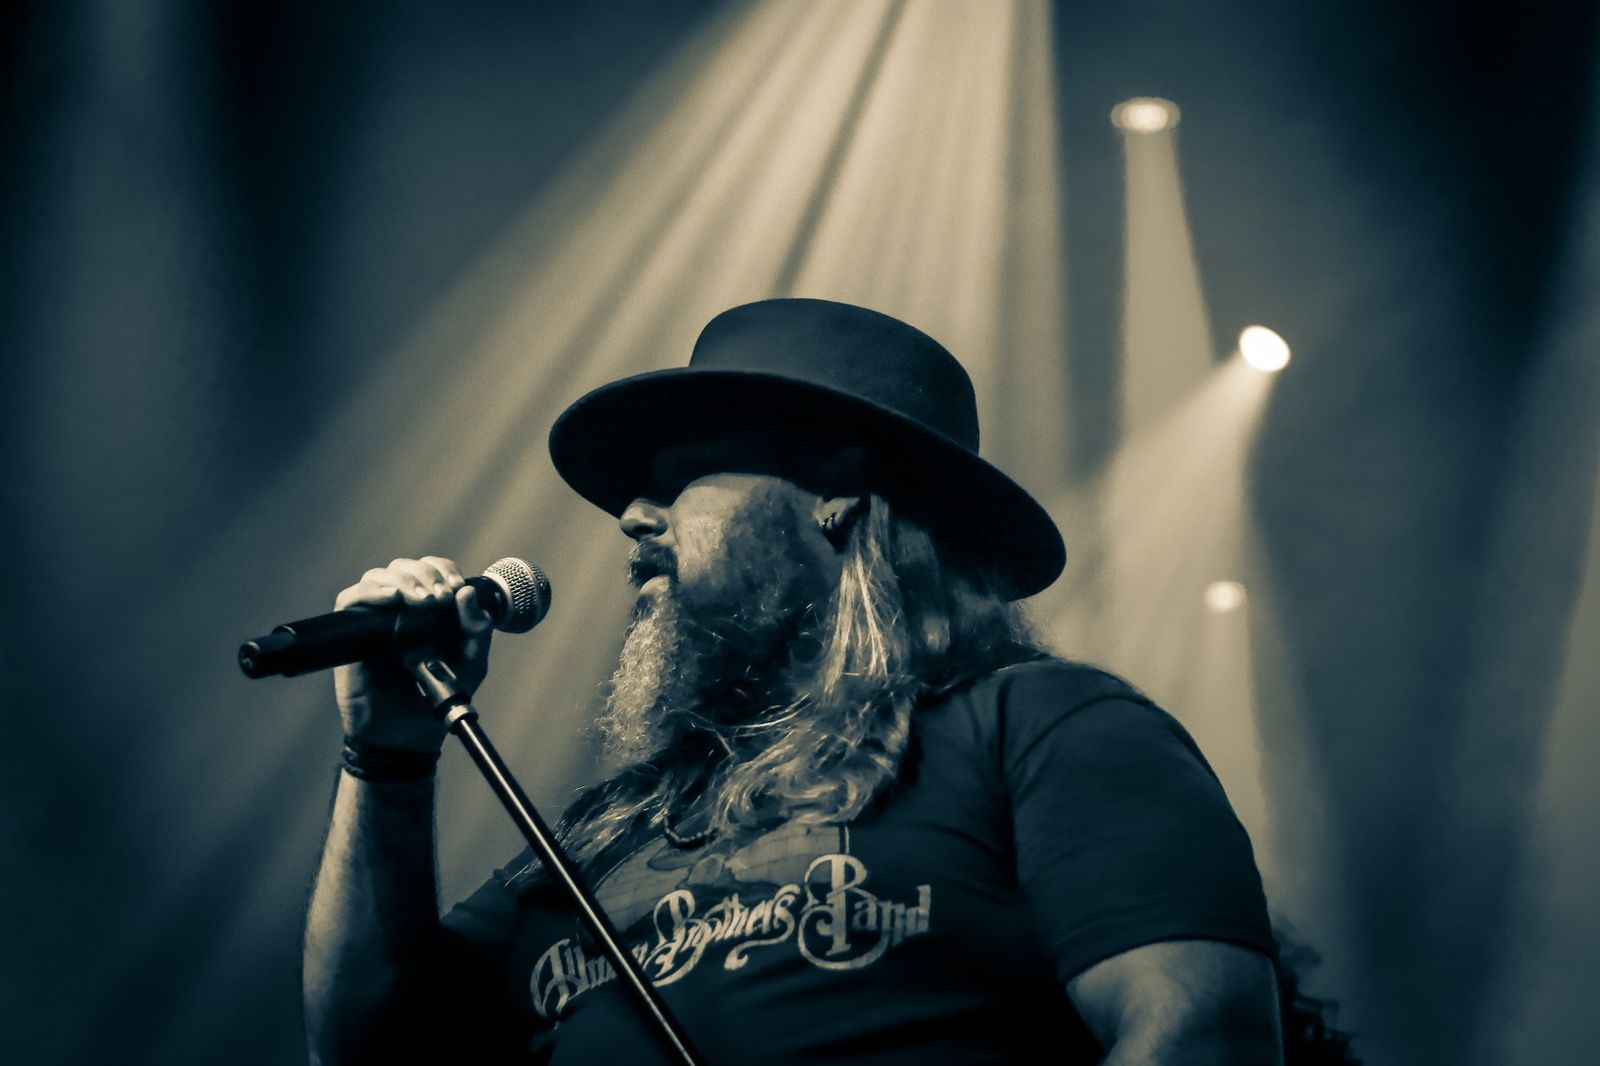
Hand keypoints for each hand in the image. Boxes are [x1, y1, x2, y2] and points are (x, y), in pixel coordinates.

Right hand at [332, 556, 493, 752]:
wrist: (406, 736)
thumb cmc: (437, 699)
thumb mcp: (471, 663)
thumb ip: (477, 630)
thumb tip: (468, 594)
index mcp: (430, 611)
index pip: (431, 570)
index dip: (442, 569)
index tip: (454, 587)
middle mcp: (402, 610)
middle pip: (404, 567)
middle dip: (424, 573)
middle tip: (439, 596)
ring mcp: (376, 621)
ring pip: (378, 577)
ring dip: (402, 579)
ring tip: (420, 600)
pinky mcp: (353, 636)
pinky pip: (351, 600)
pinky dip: (370, 592)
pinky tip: (391, 599)